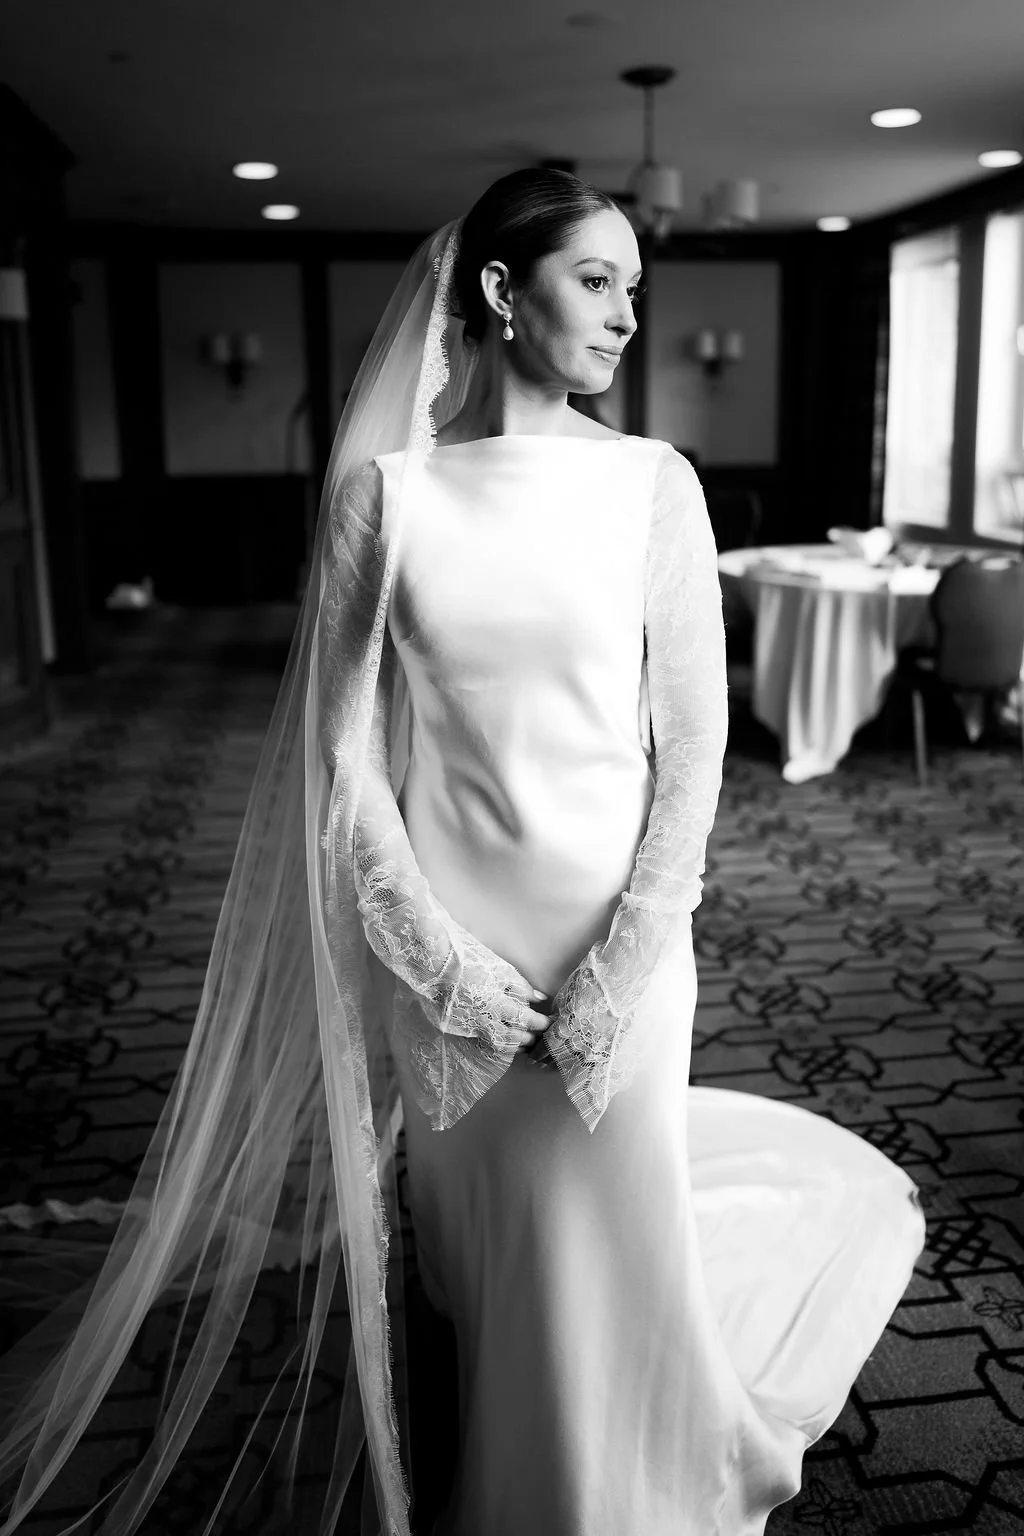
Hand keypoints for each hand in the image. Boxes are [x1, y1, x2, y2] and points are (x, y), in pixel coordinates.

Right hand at [445, 922, 552, 1051]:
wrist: (435, 965)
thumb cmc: (470, 962)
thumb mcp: (500, 969)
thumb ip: (521, 986)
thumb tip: (539, 998)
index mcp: (496, 1004)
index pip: (525, 1020)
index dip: (540, 1023)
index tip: (548, 1022)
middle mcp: (484, 1021)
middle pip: (513, 1037)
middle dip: (529, 1037)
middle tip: (540, 1035)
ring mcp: (469, 1027)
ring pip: (497, 1044)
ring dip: (514, 1045)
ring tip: (524, 1043)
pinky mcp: (458, 1029)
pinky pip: (482, 1042)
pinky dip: (496, 1043)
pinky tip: (502, 1041)